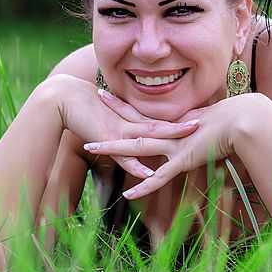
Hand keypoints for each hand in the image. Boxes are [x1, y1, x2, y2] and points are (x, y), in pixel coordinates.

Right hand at [46, 74, 199, 178]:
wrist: (62, 98)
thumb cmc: (84, 108)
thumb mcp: (109, 119)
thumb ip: (123, 127)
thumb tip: (133, 135)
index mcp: (132, 119)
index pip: (162, 120)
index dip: (182, 119)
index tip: (203, 116)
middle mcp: (130, 123)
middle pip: (163, 124)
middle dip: (185, 124)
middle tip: (209, 120)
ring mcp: (120, 132)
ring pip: (149, 137)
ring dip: (170, 138)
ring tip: (191, 138)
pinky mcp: (106, 141)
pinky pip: (125, 158)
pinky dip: (137, 166)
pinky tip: (151, 173)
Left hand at [84, 92, 257, 199]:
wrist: (244, 120)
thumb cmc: (236, 120)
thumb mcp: (214, 122)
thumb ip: (204, 127)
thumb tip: (204, 127)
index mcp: (176, 123)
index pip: (146, 112)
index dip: (127, 104)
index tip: (111, 95)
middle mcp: (170, 132)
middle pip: (135, 122)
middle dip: (111, 114)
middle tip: (93, 100)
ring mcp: (174, 145)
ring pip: (136, 147)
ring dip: (112, 148)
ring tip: (88, 147)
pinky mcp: (183, 160)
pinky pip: (158, 177)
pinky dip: (143, 186)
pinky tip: (127, 195)